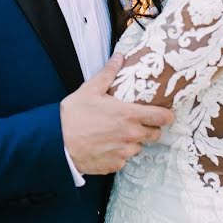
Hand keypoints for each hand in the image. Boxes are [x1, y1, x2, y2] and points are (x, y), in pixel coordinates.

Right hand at [60, 52, 174, 174]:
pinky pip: (124, 159)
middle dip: (150, 128)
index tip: (164, 113)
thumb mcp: (91, 89)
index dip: (166, 115)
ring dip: (133, 141)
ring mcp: (124, 152)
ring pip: (139, 147)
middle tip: (136, 121)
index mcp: (130, 115)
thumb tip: (119, 57)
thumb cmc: (73, 115)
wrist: (56, 143)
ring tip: (116, 133)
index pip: (163, 118)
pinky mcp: (115, 165)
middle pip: (156, 134)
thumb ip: (109, 73)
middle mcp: (131, 136)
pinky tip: (106, 145)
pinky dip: (119, 153)